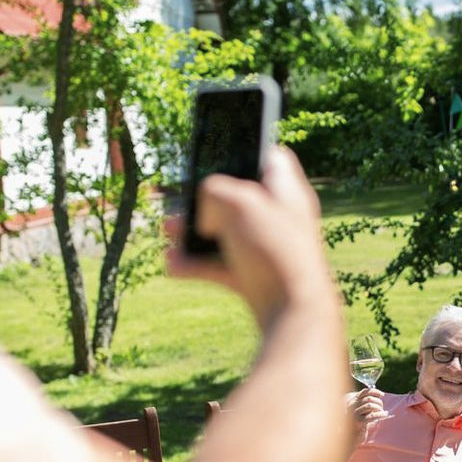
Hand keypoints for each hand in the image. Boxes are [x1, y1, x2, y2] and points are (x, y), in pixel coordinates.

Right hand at [167, 144, 331, 330]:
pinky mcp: (255, 278)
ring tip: (168, 229)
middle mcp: (279, 218)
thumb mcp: (238, 202)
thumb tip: (205, 211)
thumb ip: (214, 190)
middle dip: (201, 199)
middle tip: (177, 198)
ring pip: (223, 233)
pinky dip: (196, 265)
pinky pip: (219, 266)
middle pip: (236, 197)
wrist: (293, 314)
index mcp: (287, 191)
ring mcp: (267, 249)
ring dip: (191, 233)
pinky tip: (173, 264)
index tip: (218, 147)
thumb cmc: (274, 250)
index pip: (270, 157)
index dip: (244, 148)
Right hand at [349, 388, 387, 440]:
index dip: (375, 392)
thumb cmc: (360, 422)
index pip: (365, 392)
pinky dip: (380, 414)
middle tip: (382, 407)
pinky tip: (384, 415)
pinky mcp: (358, 421)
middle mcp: (351, 405)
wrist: (352, 436)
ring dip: (379, 408)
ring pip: (370, 405)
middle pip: (369, 399)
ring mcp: (354, 413)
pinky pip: (372, 415)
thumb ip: (367, 402)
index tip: (382, 395)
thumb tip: (380, 395)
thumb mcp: (363, 410)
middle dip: (378, 402)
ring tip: (382, 412)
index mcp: (352, 401)